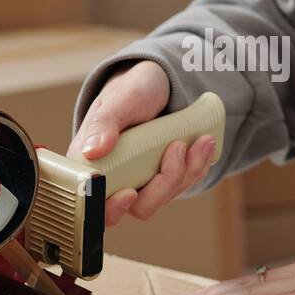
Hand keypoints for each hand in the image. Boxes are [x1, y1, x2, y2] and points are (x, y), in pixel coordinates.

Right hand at [68, 60, 218, 226]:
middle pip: (138, 207)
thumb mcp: (119, 100)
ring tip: (201, 139)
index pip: (92, 205)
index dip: (111, 208)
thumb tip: (92, 151)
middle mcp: (115, 179)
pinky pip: (182, 185)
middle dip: (165, 182)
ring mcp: (141, 182)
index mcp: (91, 165)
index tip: (130, 192)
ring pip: (165, 197)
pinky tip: (203, 142)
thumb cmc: (132, 90)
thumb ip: (104, 123)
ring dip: (188, 171)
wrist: (158, 85)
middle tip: (178, 146)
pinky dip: (197, 166)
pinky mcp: (163, 179)